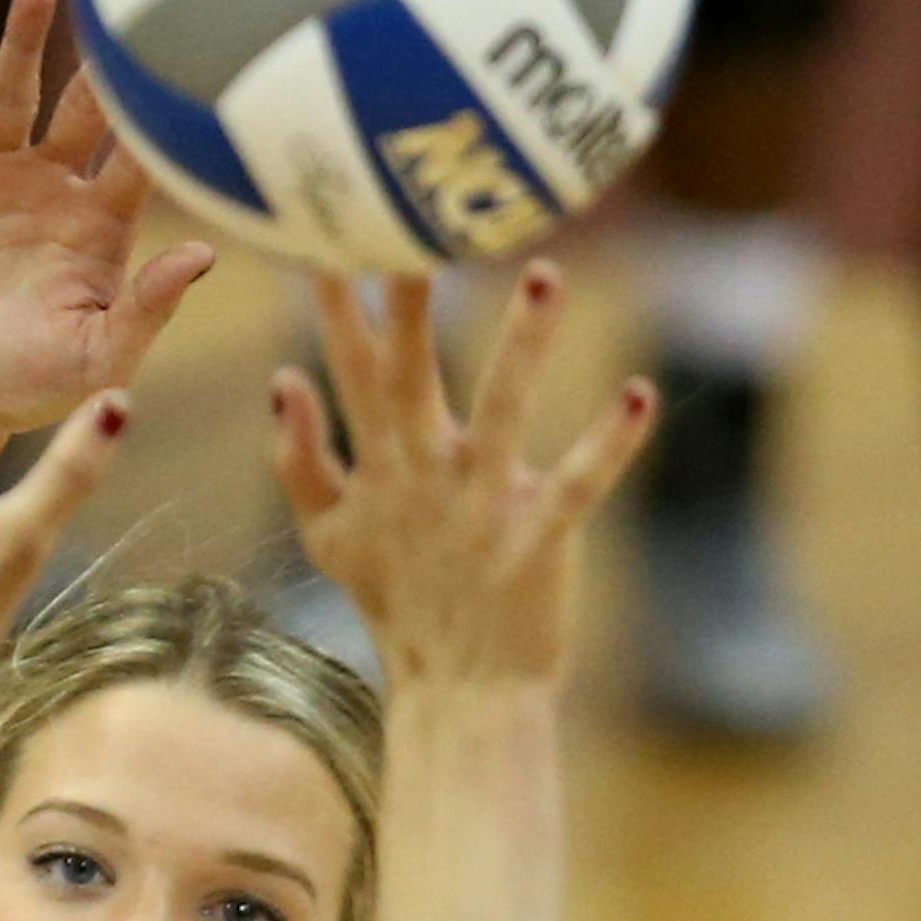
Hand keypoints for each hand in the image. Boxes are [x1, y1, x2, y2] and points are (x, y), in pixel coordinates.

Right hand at [0, 0, 213, 482]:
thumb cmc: (35, 385)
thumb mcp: (101, 357)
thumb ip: (149, 308)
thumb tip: (204, 255)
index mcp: (102, 222)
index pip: (138, 163)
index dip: (159, 128)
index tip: (186, 79)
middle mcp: (53, 182)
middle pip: (82, 111)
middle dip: (101, 69)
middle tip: (126, 12)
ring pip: (10, 92)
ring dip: (22, 41)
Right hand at [270, 265, 656, 688]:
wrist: (459, 694)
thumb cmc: (398, 602)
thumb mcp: (330, 534)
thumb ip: (300, 458)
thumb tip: (281, 376)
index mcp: (382, 466)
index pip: (350, 369)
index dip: (337, 303)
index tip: (324, 231)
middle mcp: (428, 475)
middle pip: (412, 374)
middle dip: (409, 303)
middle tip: (413, 225)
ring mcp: (483, 506)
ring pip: (504, 409)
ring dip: (525, 344)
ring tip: (546, 275)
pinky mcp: (538, 539)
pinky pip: (577, 483)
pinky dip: (609, 442)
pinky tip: (639, 393)